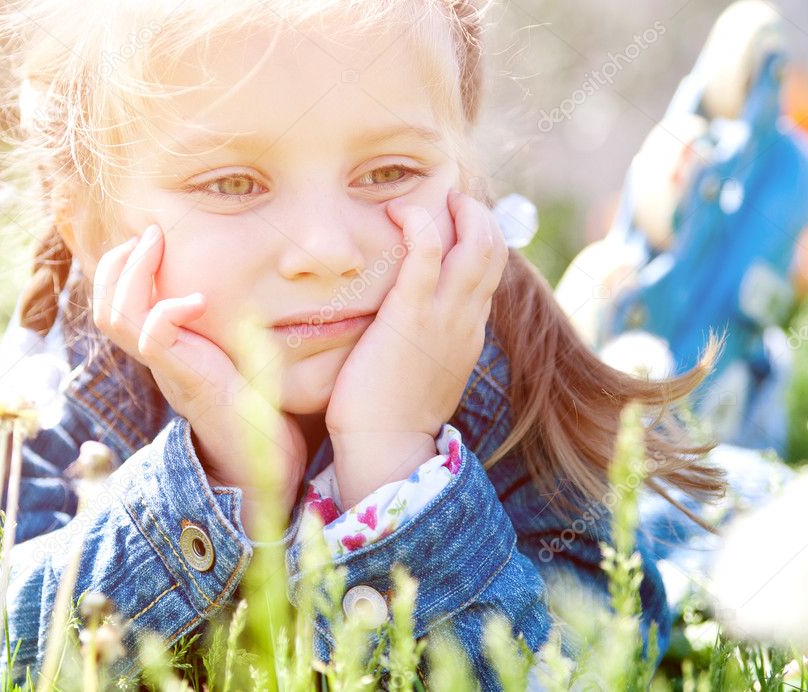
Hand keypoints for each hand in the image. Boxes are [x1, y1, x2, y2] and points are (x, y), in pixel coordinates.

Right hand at [91, 224, 308, 539]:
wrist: (267, 465)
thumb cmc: (261, 409)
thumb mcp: (242, 356)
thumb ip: (236, 327)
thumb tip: (261, 287)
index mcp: (168, 352)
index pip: (119, 304)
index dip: (123, 268)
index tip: (151, 236)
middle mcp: (159, 360)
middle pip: (105, 306)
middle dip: (118, 263)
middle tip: (149, 233)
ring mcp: (169, 372)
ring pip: (117, 317)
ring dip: (133, 274)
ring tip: (156, 245)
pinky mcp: (188, 383)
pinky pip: (153, 339)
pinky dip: (168, 311)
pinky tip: (198, 299)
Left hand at [325, 189, 508, 506]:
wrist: (386, 448)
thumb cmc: (392, 414)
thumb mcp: (424, 373)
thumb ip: (429, 343)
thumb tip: (415, 329)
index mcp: (470, 332)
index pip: (491, 271)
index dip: (480, 237)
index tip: (455, 222)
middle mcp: (467, 320)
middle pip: (495, 249)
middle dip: (477, 214)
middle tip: (447, 200)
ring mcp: (444, 316)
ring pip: (477, 243)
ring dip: (458, 210)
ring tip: (426, 200)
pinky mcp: (412, 314)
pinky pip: (426, 251)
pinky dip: (419, 222)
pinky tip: (398, 212)